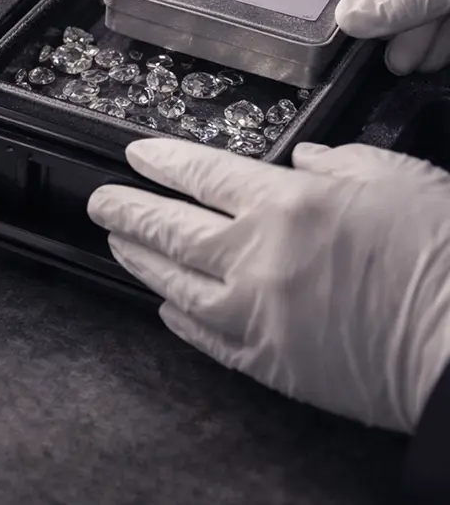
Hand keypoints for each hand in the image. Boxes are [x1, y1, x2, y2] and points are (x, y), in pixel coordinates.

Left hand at [88, 139, 449, 431]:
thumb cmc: (439, 253)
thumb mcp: (391, 177)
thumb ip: (336, 162)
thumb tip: (302, 160)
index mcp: (286, 203)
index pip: (201, 174)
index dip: (161, 162)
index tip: (136, 157)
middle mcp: (257, 254)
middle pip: (170, 227)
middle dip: (127, 210)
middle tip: (101, 202)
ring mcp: (255, 311)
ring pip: (174, 281)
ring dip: (140, 259)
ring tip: (119, 245)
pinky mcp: (266, 360)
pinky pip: (205, 336)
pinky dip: (179, 317)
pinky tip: (166, 305)